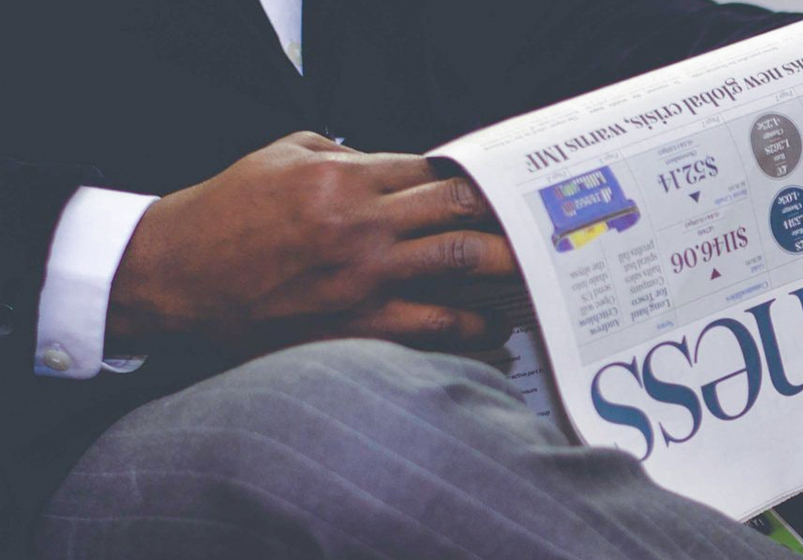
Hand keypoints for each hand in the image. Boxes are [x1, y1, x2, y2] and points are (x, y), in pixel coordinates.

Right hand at [107, 132, 517, 356]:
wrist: (174, 277)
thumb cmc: (222, 215)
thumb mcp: (277, 158)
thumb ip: (337, 153)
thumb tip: (385, 160)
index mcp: (343, 178)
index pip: (431, 170)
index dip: (467, 177)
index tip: (490, 188)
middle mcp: (361, 225)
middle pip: (460, 208)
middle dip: (503, 213)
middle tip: (535, 222)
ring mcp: (363, 277)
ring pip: (461, 262)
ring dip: (506, 266)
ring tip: (533, 273)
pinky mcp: (356, 324)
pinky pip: (434, 327)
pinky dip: (473, 329)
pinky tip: (494, 330)